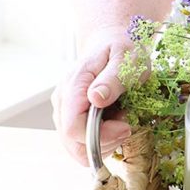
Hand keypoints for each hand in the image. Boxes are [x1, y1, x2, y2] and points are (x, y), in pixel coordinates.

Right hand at [51, 28, 141, 165]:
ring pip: (76, 148)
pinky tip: (113, 120)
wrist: (110, 41)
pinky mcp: (70, 118)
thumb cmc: (121, 48)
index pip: (73, 127)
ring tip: (120, 117)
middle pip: (73, 144)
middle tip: (126, 123)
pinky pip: (81, 143)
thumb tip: (96, 99)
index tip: (126, 126)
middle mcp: (62, 101)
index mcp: (74, 85)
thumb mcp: (127, 58)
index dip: (100, 136)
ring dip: (103, 142)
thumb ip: (113, 78)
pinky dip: (101, 139)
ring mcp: (64, 112)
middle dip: (104, 143)